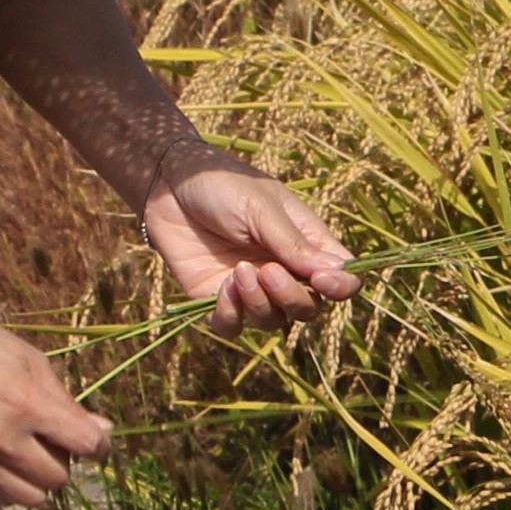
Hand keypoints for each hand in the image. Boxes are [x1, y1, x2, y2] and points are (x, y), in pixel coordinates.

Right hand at [0, 304, 114, 506]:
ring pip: (31, 497)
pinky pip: (0, 497)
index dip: (98, 445)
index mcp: (25, 405)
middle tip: (48, 436)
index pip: (83, 445)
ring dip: (38, 478)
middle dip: (62, 459)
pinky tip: (4, 458)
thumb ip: (66, 402)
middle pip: (58, 477)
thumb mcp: (30, 362)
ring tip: (26, 451)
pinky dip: (11, 484)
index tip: (94, 440)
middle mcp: (0, 439)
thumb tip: (102, 432)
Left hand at [144, 162, 357, 330]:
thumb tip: (338, 272)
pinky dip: (231, 315)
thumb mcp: (262, 208)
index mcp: (306, 244)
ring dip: (260, 303)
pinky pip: (233, 327)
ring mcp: (251, 288)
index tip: (325, 280)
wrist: (169, 182)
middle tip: (269, 271)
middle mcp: (283, 271)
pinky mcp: (215, 298)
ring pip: (272, 321)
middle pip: (308, 308)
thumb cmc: (223, 184)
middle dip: (293, 298)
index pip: (340, 277)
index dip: (341, 287)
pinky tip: (223, 288)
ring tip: (240, 271)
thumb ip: (295, 244)